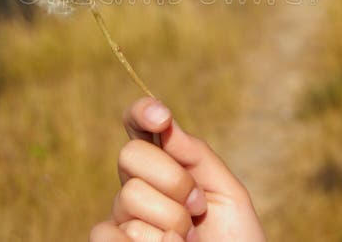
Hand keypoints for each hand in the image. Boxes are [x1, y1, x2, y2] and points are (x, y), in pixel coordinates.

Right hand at [89, 98, 265, 240]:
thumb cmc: (235, 239)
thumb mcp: (228, 192)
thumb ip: (197, 155)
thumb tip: (165, 123)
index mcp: (164, 164)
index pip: (139, 126)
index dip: (141, 112)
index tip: (161, 117)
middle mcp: (137, 186)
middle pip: (131, 155)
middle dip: (174, 181)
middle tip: (198, 208)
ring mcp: (122, 218)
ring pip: (129, 197)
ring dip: (170, 223)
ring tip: (189, 240)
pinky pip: (106, 233)